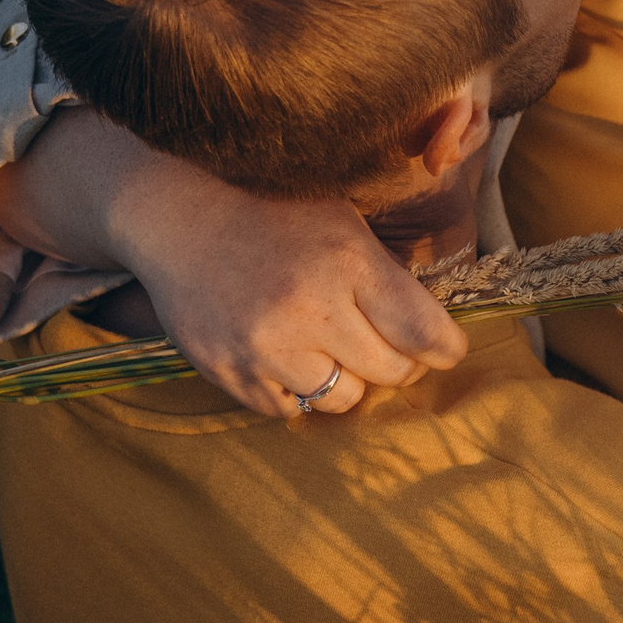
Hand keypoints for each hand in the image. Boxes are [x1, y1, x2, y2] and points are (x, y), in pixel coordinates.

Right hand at [0, 111, 464, 418]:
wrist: (178, 217)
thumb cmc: (273, 214)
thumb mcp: (342, 223)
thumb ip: (386, 276)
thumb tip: (436, 335)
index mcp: (348, 261)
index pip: (424, 332)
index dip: (444, 348)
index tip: (443, 349)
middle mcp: (309, 308)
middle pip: (390, 372)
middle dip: (397, 363)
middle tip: (383, 345)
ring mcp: (265, 346)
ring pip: (342, 399)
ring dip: (346, 380)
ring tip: (328, 347)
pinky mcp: (229, 372)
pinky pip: (289, 409)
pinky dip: (296, 390)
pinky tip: (285, 354)